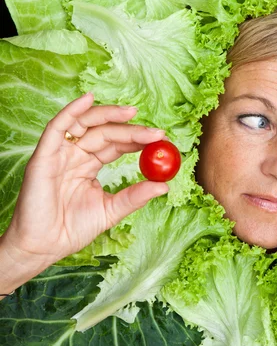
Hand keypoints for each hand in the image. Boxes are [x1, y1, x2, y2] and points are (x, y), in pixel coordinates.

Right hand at [2, 92, 169, 268]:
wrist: (43, 247)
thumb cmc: (72, 230)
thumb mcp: (111, 210)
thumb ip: (135, 196)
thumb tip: (165, 185)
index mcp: (89, 165)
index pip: (116, 145)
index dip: (137, 139)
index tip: (161, 140)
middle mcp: (75, 155)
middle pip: (105, 132)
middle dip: (131, 130)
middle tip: (156, 134)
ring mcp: (59, 153)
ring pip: (85, 124)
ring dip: (108, 115)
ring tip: (132, 113)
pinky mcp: (44, 155)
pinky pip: (57, 127)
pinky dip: (72, 110)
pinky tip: (88, 98)